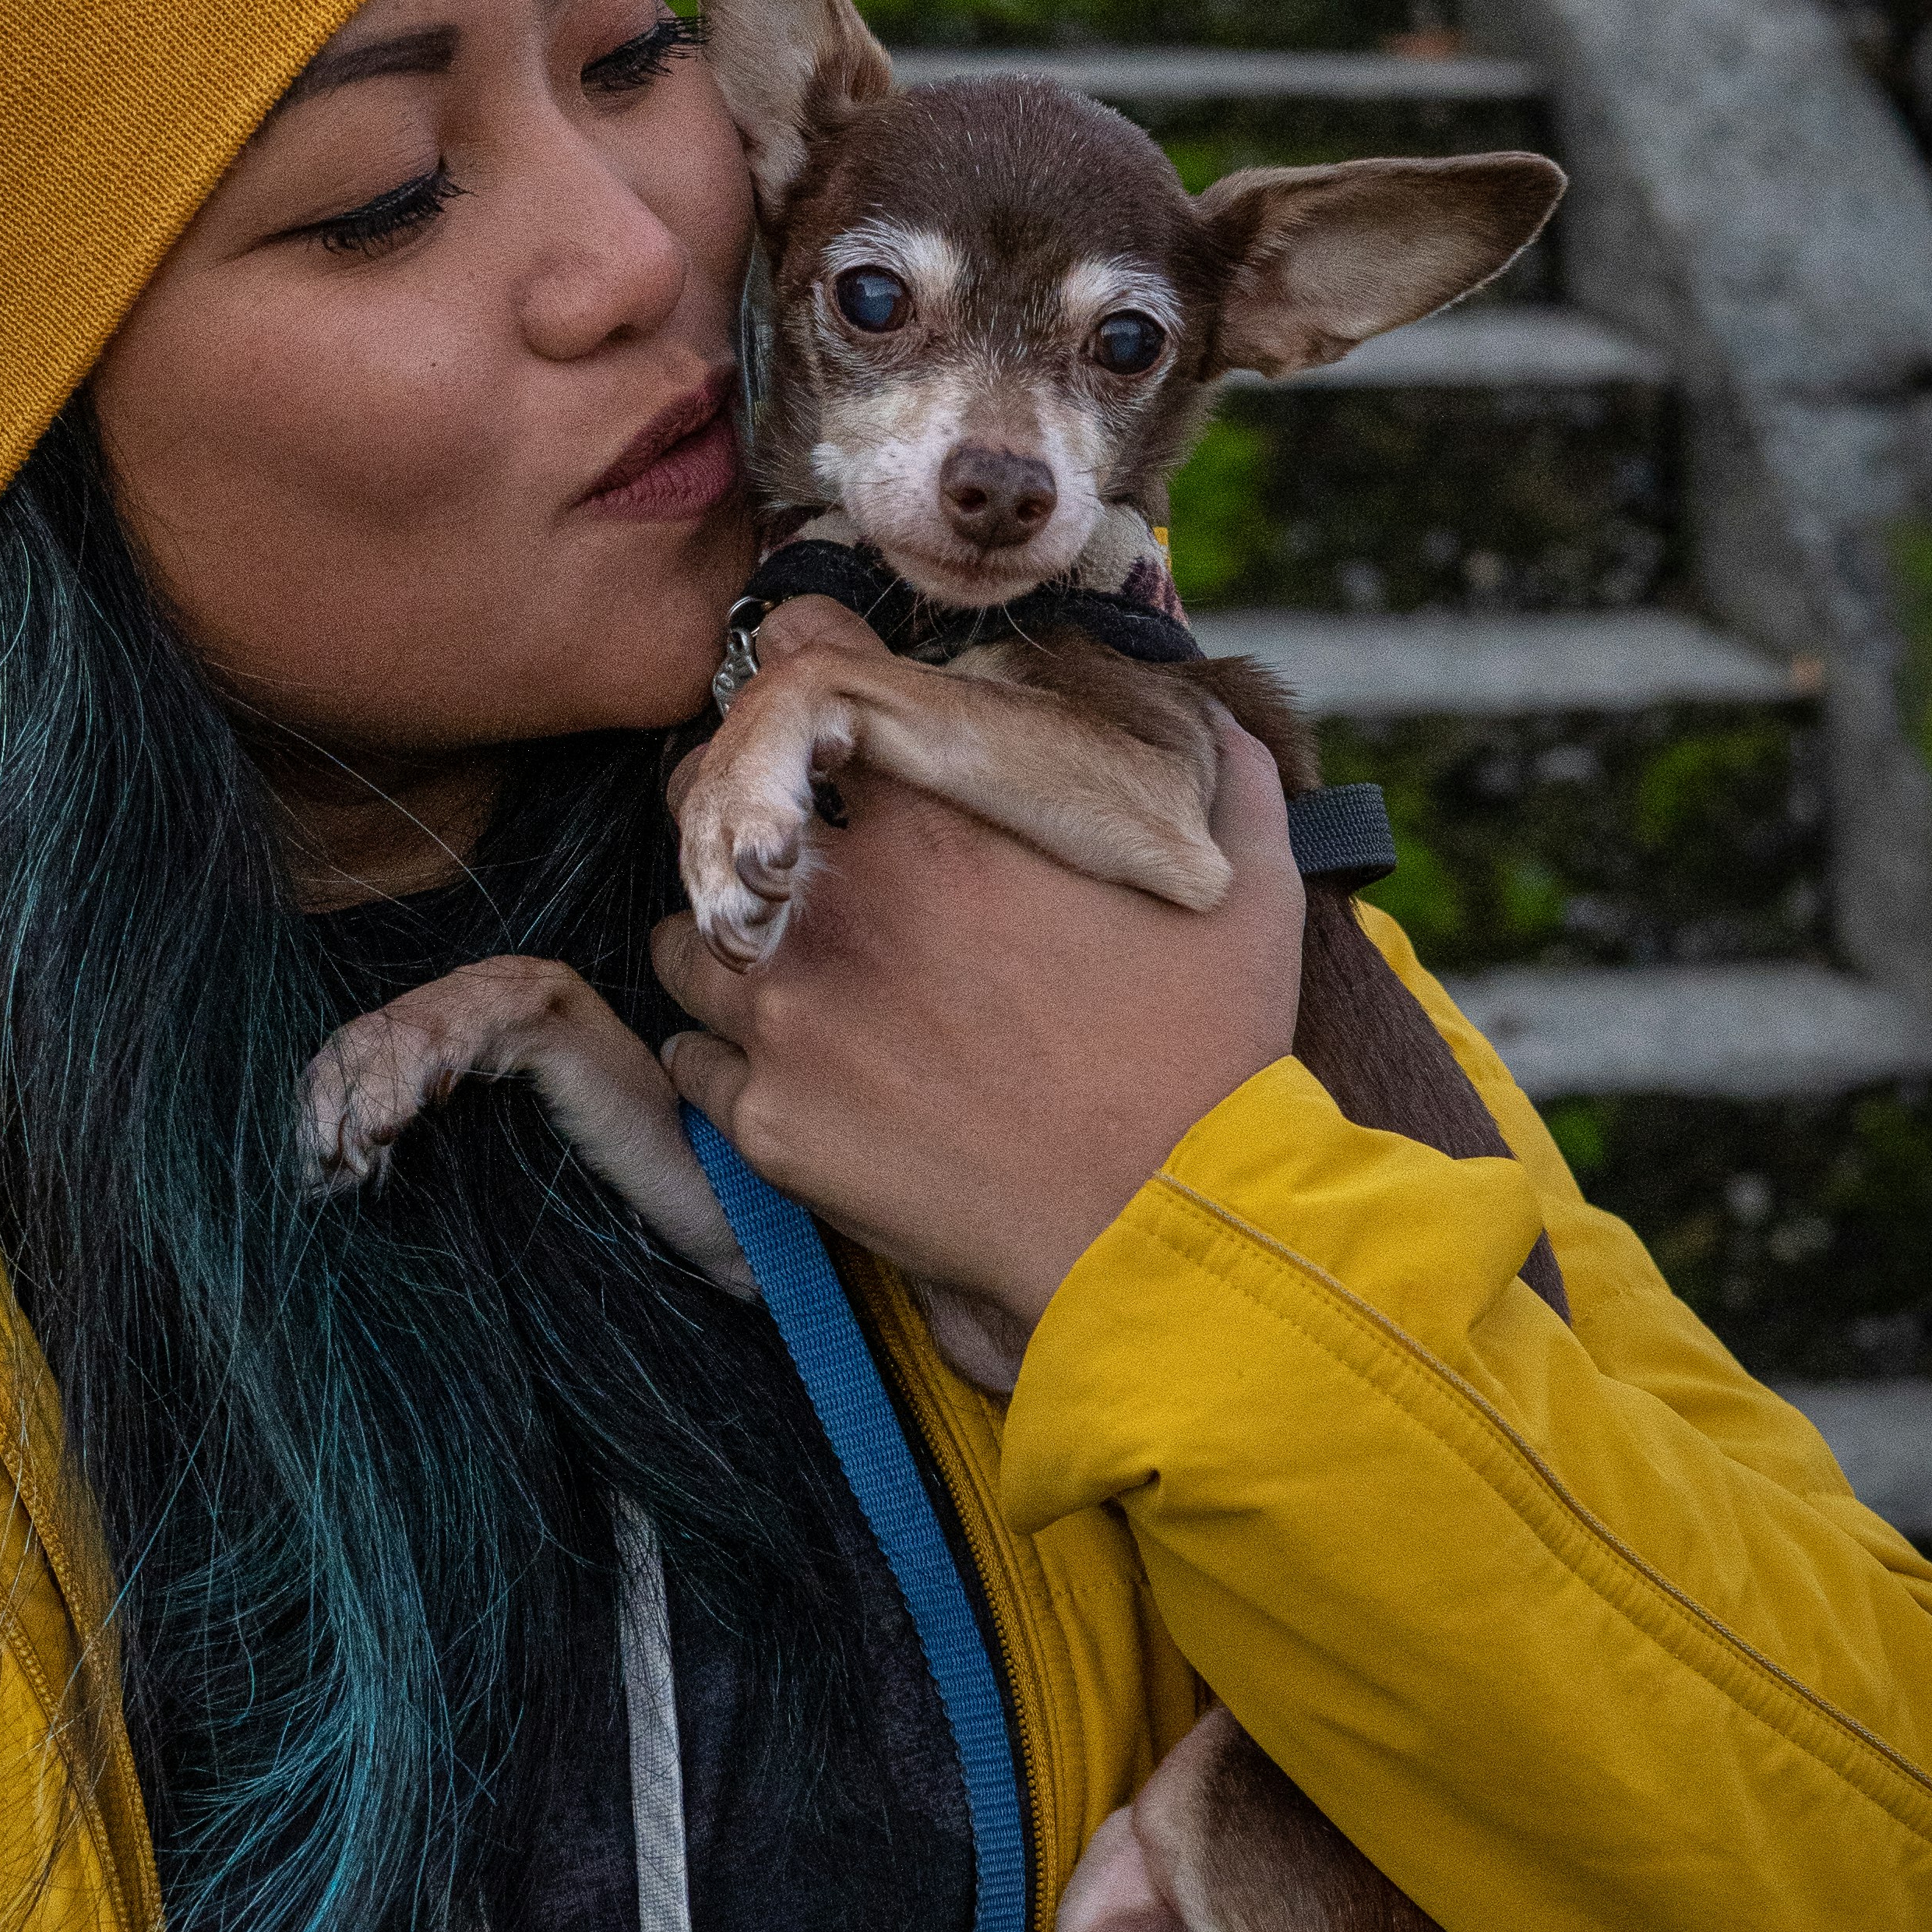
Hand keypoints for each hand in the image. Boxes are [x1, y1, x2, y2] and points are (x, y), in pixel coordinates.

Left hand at [650, 643, 1302, 1336]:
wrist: (1161, 1225)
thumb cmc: (1208, 1053)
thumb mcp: (1246, 882)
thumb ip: (1224, 774)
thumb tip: (1224, 719)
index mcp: (939, 824)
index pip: (807, 706)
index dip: (802, 717)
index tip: (814, 745)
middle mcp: (840, 907)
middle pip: (710, 817)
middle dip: (735, 825)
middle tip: (779, 863)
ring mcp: (788, 1017)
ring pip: (685, 943)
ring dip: (720, 944)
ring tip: (777, 970)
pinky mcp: (768, 1121)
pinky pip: (694, 1062)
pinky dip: (721, 1056)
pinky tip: (777, 1065)